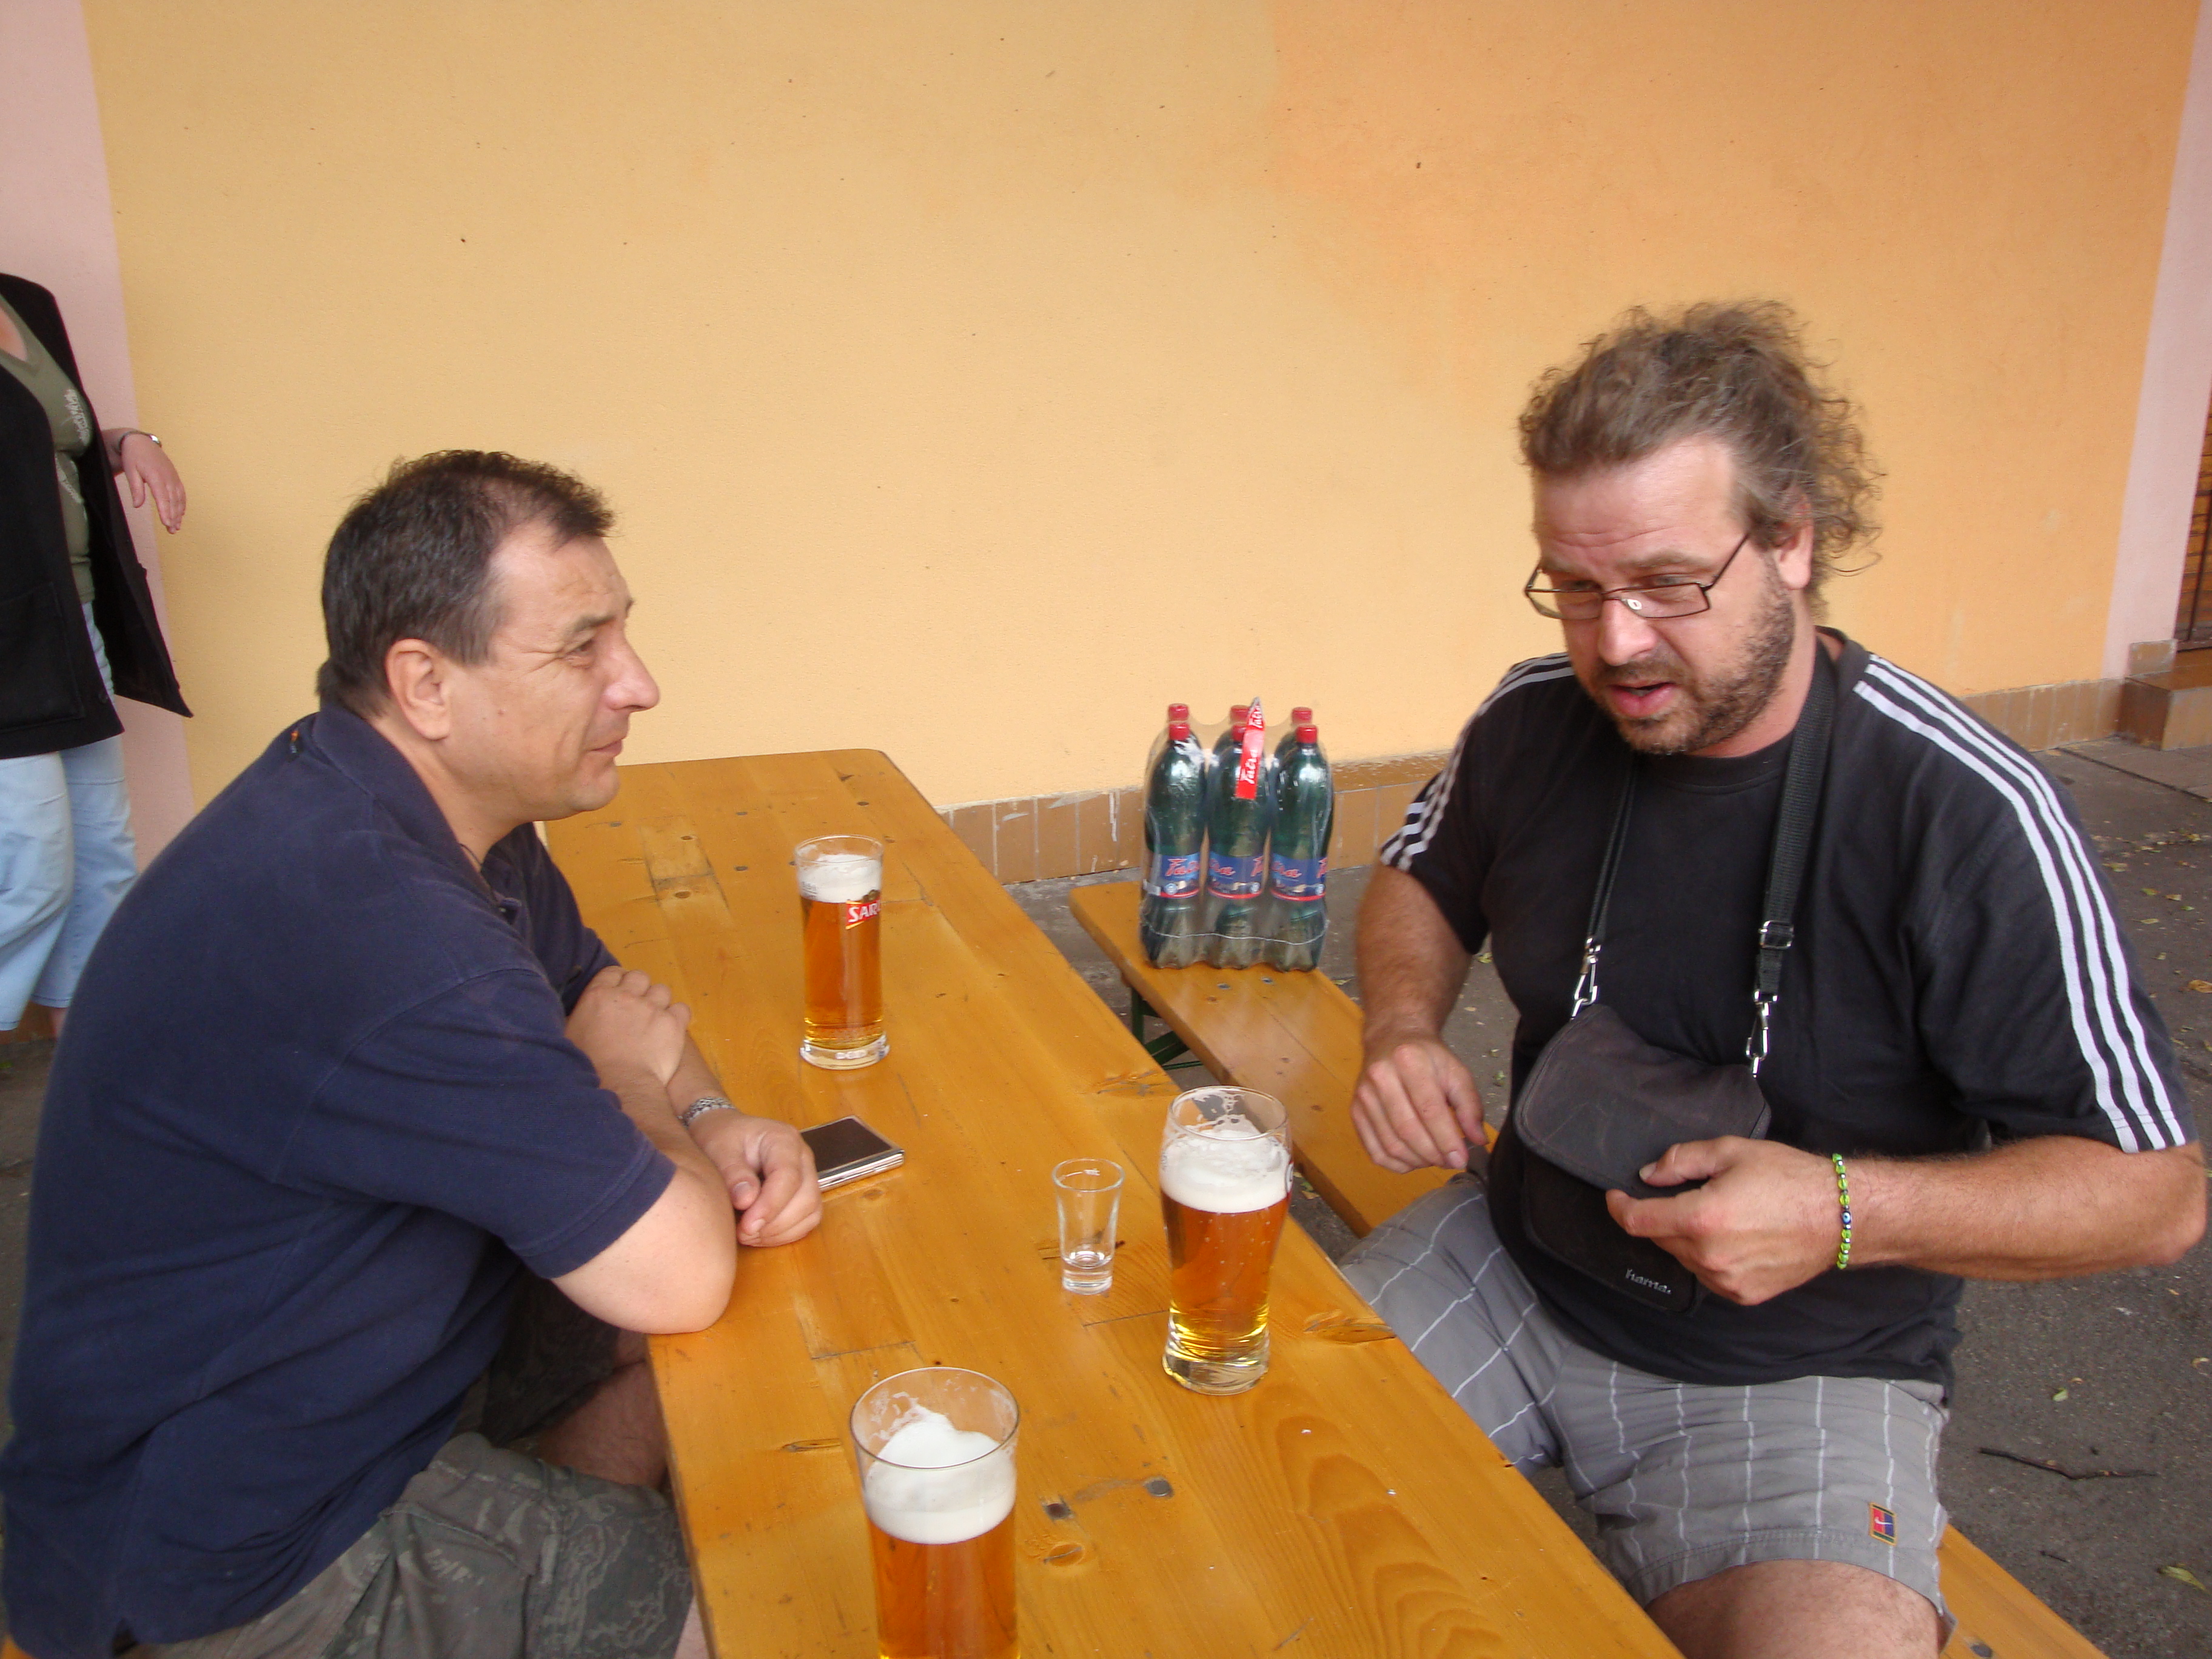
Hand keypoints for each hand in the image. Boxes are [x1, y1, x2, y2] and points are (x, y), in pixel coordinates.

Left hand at [117, 433, 185, 531]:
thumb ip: (136, 489)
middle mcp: (167, 477)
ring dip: (179, 513)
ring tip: (176, 527)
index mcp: (155, 476)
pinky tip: (181, 514)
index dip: (165, 511)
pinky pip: (181, 493)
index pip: (162, 497)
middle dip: (173, 516)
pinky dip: (182, 504)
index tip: (166, 523)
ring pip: (179, 498)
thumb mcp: (130, 471)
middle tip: (172, 530)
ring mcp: (173, 477)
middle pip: (173, 500)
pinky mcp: (174, 477)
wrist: (141, 442)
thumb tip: (137, 505)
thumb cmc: (133, 456)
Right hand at [566, 967, 689, 1087]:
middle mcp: (627, 996)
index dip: (618, 980)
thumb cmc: (589, 1065)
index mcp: (599, 995)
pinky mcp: (673, 1023)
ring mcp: (652, 1008)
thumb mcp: (571, 1035)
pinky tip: (671, 1028)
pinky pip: (682, 1008)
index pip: (613, 972)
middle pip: (639, 977)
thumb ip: (581, 1016)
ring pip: (662, 990)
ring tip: (655, 1019)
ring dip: (659, 1002)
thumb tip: (585, 1011)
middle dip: (639, 988)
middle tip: (638, 1007)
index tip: (620, 991)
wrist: (619, 1084)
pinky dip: (678, 1017)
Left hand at [687, 1111, 820, 1246]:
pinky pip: (806, 1219)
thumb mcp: (717, 1149)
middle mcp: (802, 1157)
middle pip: (806, 1198)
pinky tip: (759, 1235)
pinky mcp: (803, 1193)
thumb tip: (746, 1201)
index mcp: (783, 1139)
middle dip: (775, 1223)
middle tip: (743, 1233)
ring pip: (810, 1212)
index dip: (770, 1205)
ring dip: (781, 1231)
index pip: (788, 1176)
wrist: (723, 1134)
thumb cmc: (720, 1137)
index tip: (746, 1226)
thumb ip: (732, 1173)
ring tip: (748, 1235)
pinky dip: (785, 1233)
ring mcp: (806, 1175)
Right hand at [1351, 1033, 1484, 1172]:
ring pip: (1391, 1144)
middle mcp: (1381, 1076)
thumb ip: (1470, 1106)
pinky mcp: (1355, 1111)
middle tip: (1451, 1162)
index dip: (1446, 1139)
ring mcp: (1364, 1096)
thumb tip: (1478, 1140)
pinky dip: (1396, 1164)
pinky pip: (1374, 1150)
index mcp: (1410, 1060)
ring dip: (1417, 1161)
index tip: (1461, 1159)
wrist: (1392, 1039)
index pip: (1429, 1109)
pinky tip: (1414, 1161)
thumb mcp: (1456, 1072)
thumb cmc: (1428, 1057)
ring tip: (1435, 1160)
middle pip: (1408, 1130)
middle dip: (1433, 1154)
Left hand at [1605, 1138, 1840, 1304]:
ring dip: (1686, 1238)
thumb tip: (1649, 1176)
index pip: (1638, 1221)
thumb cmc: (1791, 1179)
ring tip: (1721, 1214)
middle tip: (1686, 1195)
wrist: (1841, 1216)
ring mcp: (1727, 1280)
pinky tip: (1734, 1237)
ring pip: (1684, 1258)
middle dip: (1661, 1216)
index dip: (1618, 1207)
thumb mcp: (1731, 1152)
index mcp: (1701, 1219)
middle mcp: (1710, 1256)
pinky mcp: (1744, 1294)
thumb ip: (1681, 1161)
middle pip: (1660, 1238)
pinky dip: (1709, 1257)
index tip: (1615, 1197)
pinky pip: (1709, 1275)